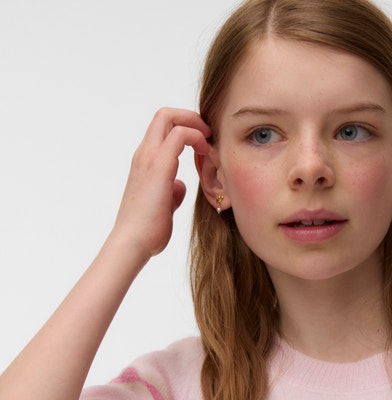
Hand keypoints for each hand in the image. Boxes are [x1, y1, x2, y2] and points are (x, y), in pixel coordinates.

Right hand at [110, 108, 210, 263]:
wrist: (132, 243)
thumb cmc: (147, 230)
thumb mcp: (164, 206)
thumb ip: (172, 191)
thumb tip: (180, 186)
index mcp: (144, 162)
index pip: (161, 128)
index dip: (184, 127)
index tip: (202, 141)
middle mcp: (144, 154)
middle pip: (164, 115)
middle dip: (190, 117)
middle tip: (208, 134)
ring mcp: (149, 157)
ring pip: (168, 117)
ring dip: (194, 124)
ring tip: (209, 141)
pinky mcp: (159, 166)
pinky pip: (180, 135)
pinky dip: (196, 137)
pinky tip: (206, 152)